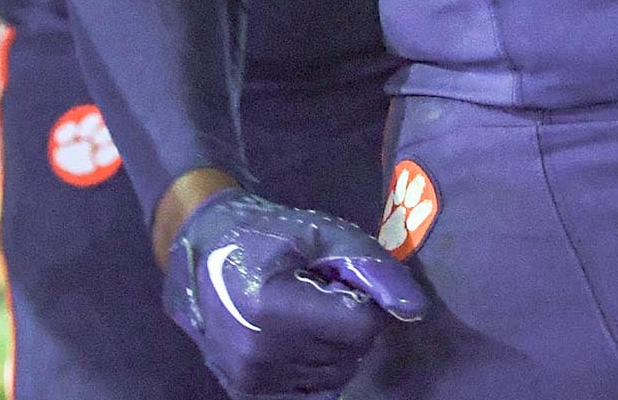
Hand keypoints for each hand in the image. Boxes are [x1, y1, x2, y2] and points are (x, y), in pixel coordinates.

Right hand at [164, 188, 426, 398]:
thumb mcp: (323, 234)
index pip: (362, 326)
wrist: (202, 254)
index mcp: (272, 308)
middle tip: (320, 293)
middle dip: (349, 322)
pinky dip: (317, 367)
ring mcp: (250, 381)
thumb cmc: (268, 235)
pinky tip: (298, 338)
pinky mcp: (247, 395)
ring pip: (336, 375)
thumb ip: (372, 267)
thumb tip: (415, 309)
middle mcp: (258, 354)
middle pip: (351, 353)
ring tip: (306, 312)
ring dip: (334, 345)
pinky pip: (313, 393)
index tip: (340, 280)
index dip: (364, 299)